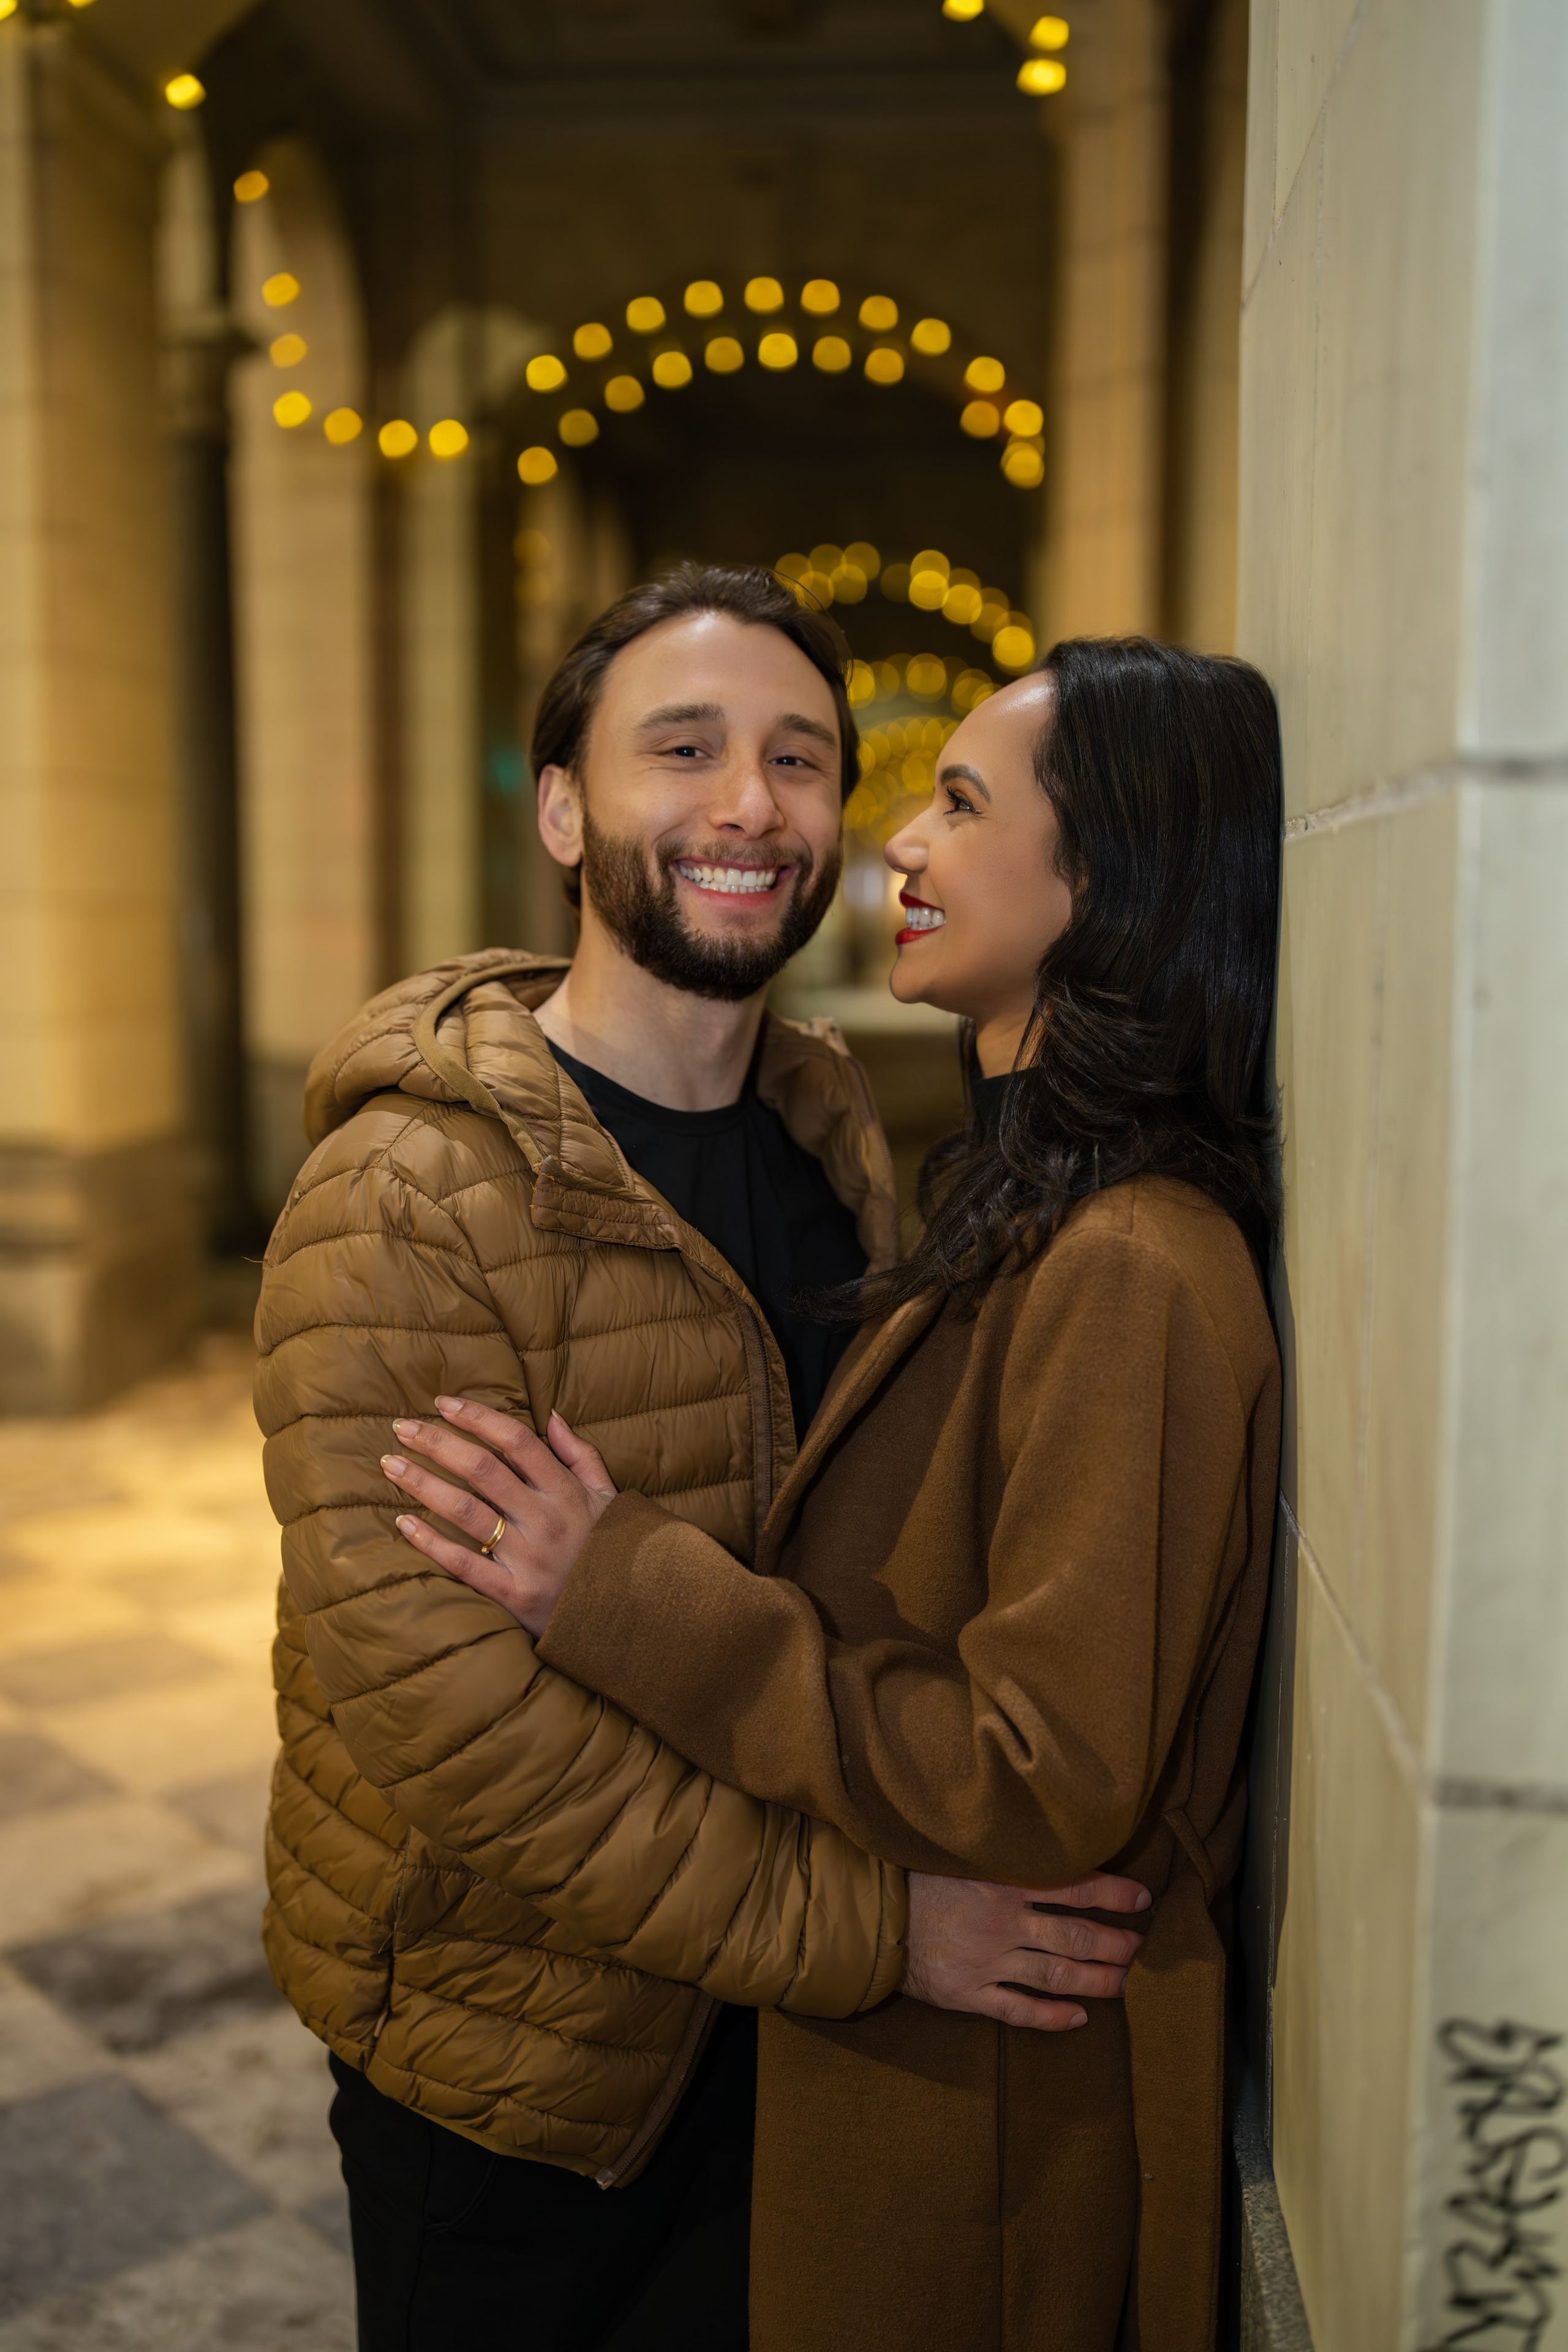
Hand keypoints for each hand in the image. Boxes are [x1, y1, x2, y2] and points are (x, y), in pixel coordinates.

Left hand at [382, 1396, 616, 1637]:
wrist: (632, 1617)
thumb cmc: (611, 1551)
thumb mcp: (608, 1497)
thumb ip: (581, 1455)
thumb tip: (553, 1415)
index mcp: (566, 1491)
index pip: (516, 1441)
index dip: (477, 1416)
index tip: (443, 1403)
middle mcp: (545, 1519)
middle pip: (482, 1468)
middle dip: (436, 1442)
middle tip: (401, 1427)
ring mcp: (527, 1558)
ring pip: (465, 1510)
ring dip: (422, 1483)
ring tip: (390, 1464)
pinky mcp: (512, 1594)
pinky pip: (462, 1563)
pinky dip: (429, 1542)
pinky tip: (402, 1522)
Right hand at [902, 1870, 1150, 2030]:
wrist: (869, 1915)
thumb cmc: (916, 1876)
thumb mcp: (963, 1854)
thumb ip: (1005, 1857)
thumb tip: (1054, 1848)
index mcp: (1002, 1882)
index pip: (1074, 1886)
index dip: (1113, 1894)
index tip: (1141, 1900)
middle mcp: (1001, 1923)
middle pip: (1073, 1937)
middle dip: (1113, 1945)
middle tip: (1138, 1949)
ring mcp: (985, 1962)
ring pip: (1055, 1976)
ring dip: (1096, 1981)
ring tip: (1123, 1983)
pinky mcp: (967, 1994)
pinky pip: (1018, 2012)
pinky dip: (1052, 2017)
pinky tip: (1079, 2018)